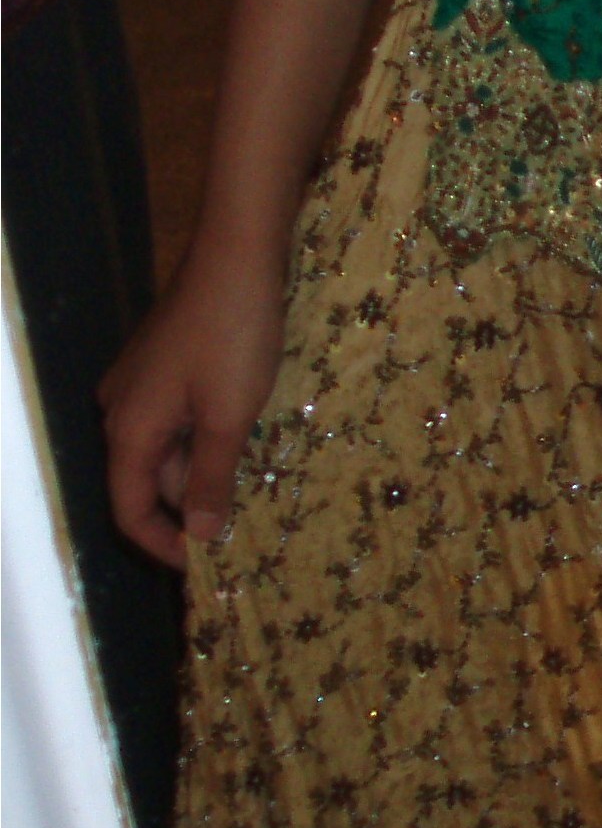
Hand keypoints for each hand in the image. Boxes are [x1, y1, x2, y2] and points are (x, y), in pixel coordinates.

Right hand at [99, 246, 286, 570]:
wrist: (238, 259)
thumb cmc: (234, 336)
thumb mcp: (229, 417)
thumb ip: (212, 477)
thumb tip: (200, 535)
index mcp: (128, 427)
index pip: (129, 507)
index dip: (163, 545)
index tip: (207, 569)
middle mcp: (122, 410)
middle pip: (148, 483)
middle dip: (190, 513)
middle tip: (241, 541)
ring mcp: (143, 387)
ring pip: (169, 454)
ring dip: (205, 479)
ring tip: (253, 502)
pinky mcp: (167, 370)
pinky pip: (180, 425)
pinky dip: (209, 447)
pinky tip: (248, 454)